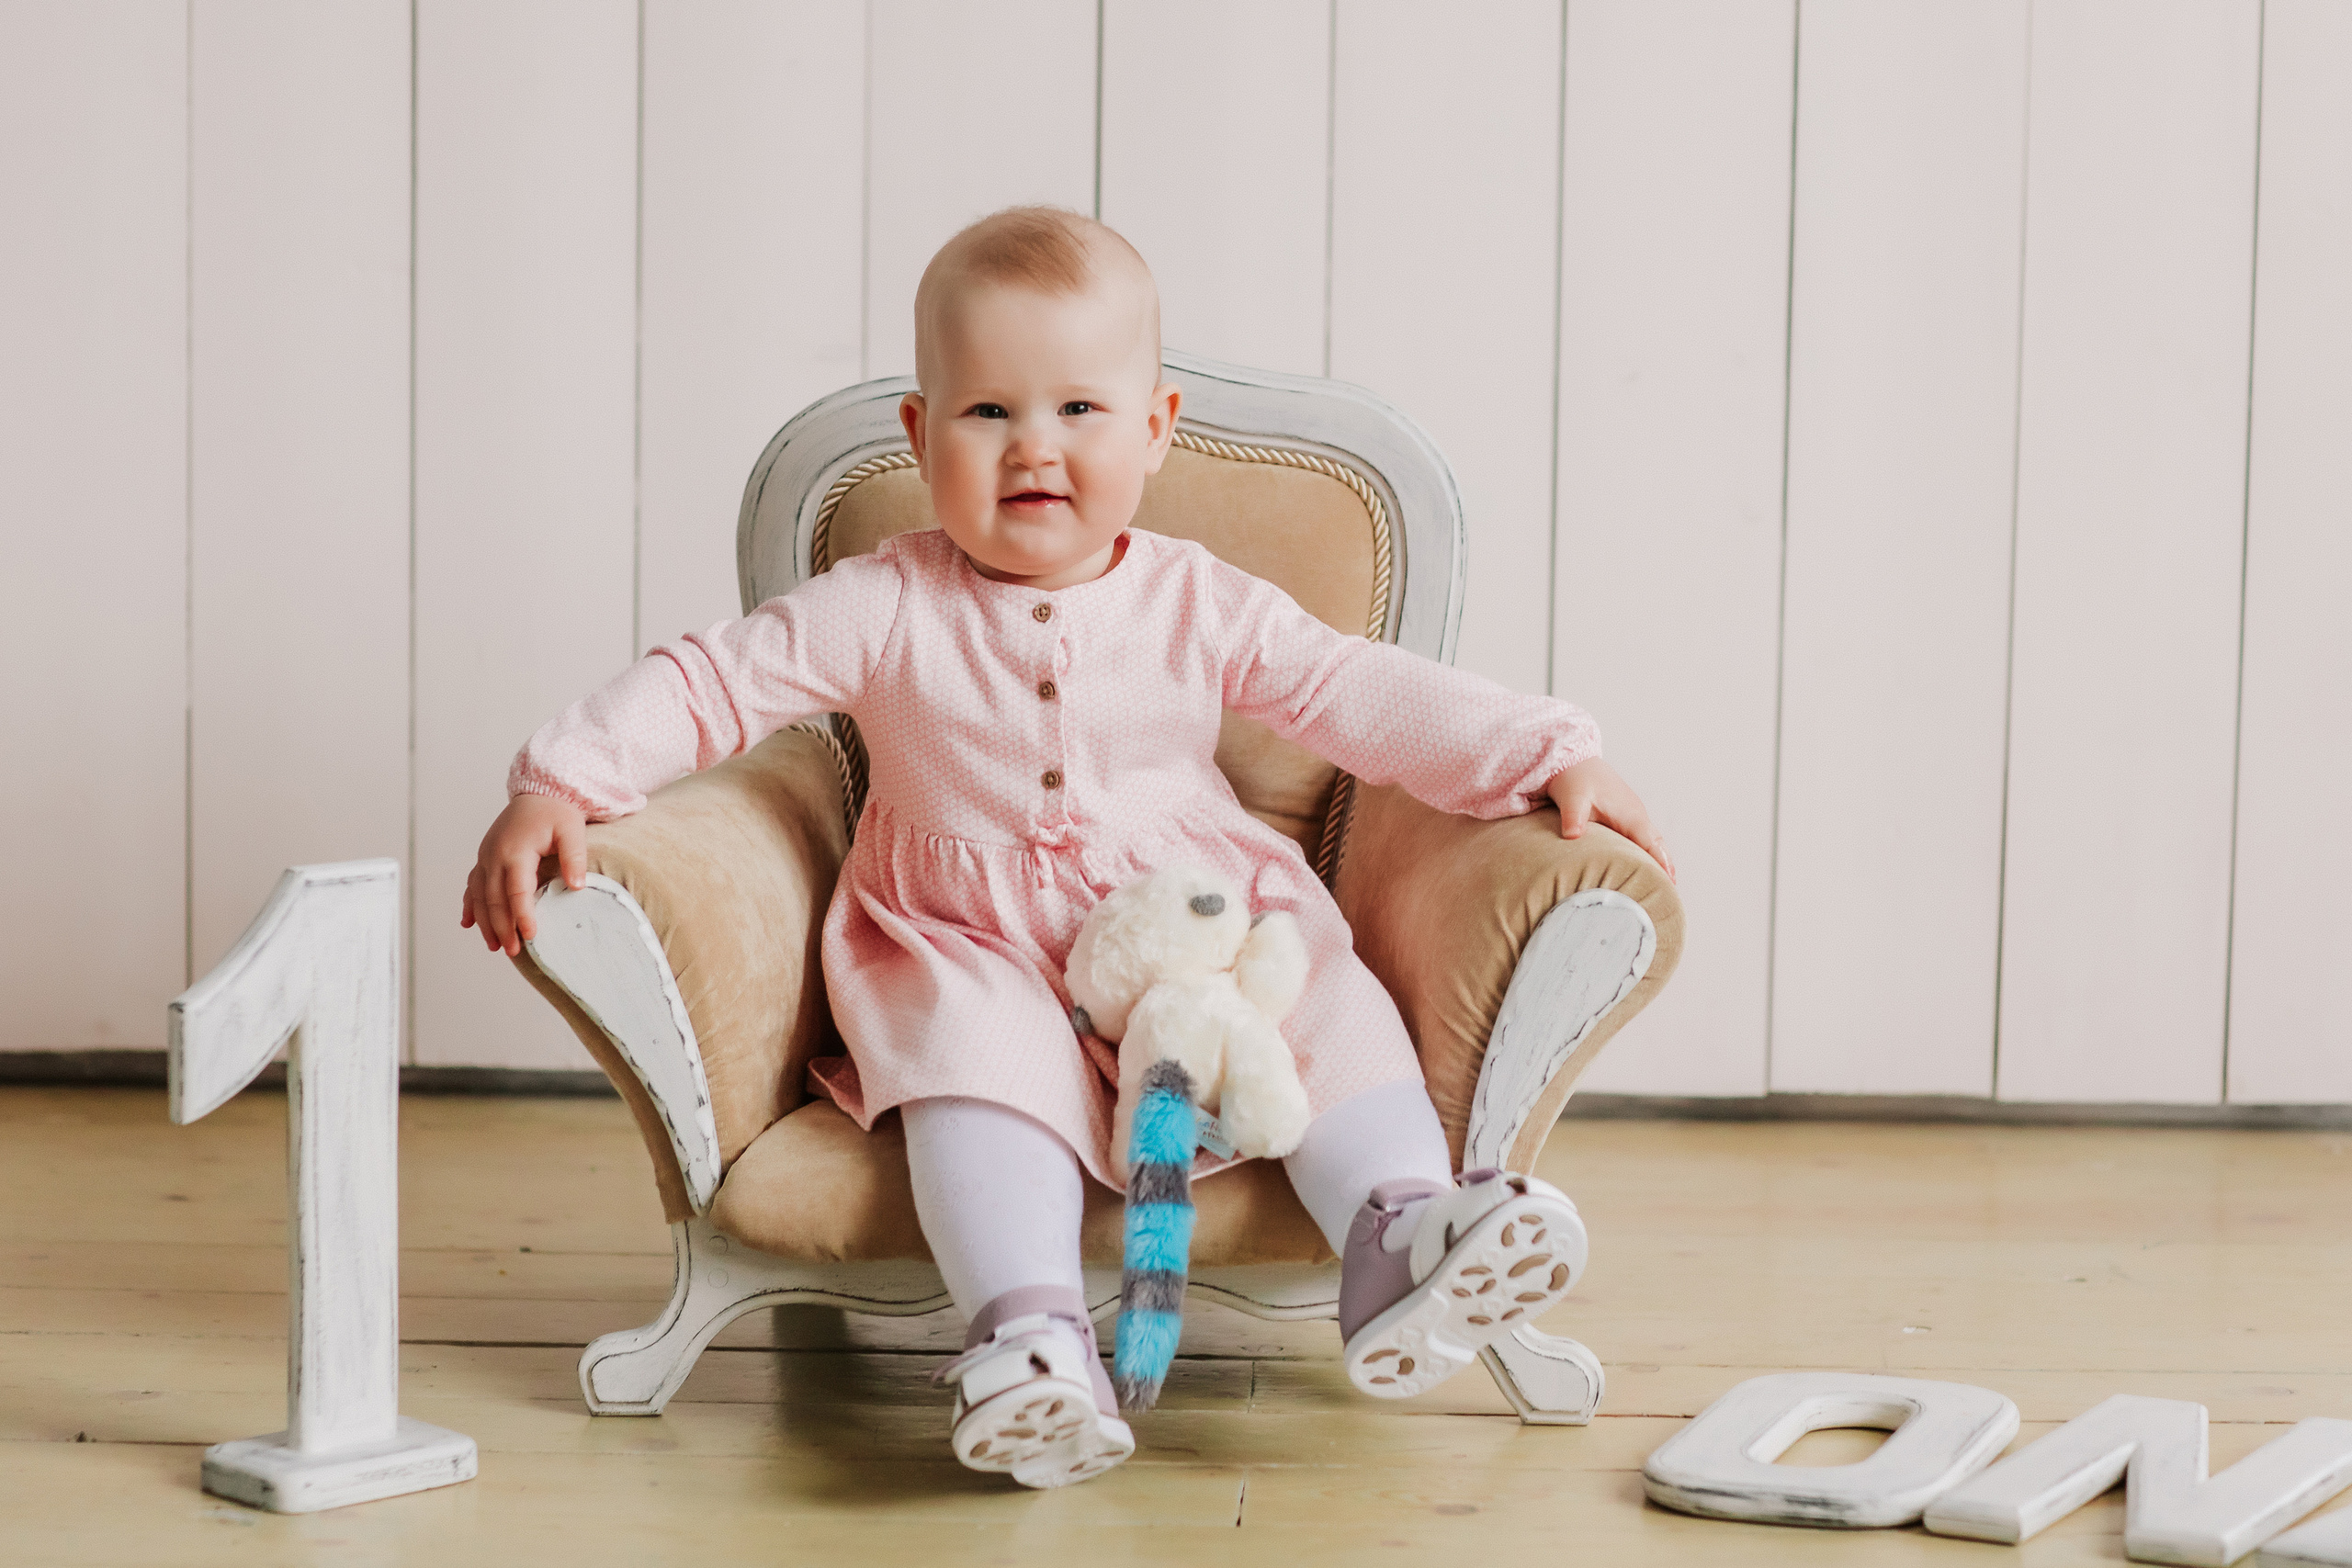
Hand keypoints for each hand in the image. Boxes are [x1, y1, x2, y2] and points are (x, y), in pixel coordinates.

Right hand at [460, 793, 587, 956]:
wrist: (539, 791)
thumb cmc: (557, 812)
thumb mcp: (572, 830)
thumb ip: (574, 857)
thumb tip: (577, 887)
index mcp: (516, 851)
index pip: (517, 891)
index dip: (523, 915)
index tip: (531, 936)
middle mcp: (495, 856)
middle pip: (494, 899)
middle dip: (502, 928)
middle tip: (513, 952)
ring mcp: (486, 857)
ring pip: (480, 896)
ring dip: (485, 922)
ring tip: (495, 946)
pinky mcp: (484, 857)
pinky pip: (472, 885)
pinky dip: (469, 905)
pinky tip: (468, 924)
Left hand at [1544, 756, 1675, 881]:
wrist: (1572, 759)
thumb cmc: (1574, 778)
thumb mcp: (1572, 798)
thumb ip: (1573, 817)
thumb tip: (1573, 835)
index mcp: (1630, 815)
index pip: (1652, 845)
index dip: (1661, 865)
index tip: (1669, 885)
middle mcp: (1637, 815)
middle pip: (1658, 846)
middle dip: (1665, 868)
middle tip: (1669, 894)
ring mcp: (1632, 815)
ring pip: (1652, 842)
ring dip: (1658, 860)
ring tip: (1662, 886)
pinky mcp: (1625, 815)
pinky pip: (1642, 837)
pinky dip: (1648, 852)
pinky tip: (1644, 865)